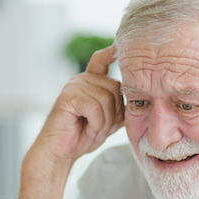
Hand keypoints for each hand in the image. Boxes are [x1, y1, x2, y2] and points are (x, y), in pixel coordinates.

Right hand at [31, 45, 123, 162]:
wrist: (60, 153)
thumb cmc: (82, 136)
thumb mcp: (107, 120)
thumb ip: (119, 107)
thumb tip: (139, 99)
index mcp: (90, 82)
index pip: (102, 59)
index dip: (112, 51)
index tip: (120, 46)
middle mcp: (81, 79)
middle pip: (115, 87)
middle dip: (114, 113)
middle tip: (101, 128)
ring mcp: (74, 86)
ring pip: (106, 99)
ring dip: (104, 122)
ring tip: (93, 130)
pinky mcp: (68, 97)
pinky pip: (95, 107)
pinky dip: (96, 124)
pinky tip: (87, 129)